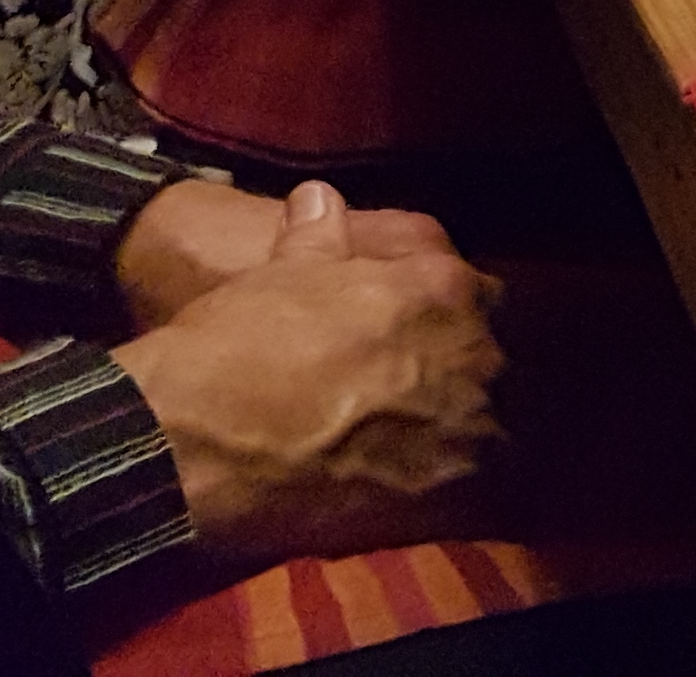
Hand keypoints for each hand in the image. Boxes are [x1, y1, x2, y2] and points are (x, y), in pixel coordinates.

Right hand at [109, 181, 501, 563]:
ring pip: (496, 430)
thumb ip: (319, 237)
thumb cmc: (241, 345)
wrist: (199, 444)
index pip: (481, 297)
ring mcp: (471, 428)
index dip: (449, 321)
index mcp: (445, 287)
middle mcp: (476, 352)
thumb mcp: (282, 273)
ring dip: (463, 438)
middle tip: (414, 403)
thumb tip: (319, 197)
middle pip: (493, 364)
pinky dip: (456, 496)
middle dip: (462, 380)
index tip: (419, 342)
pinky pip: (482, 496)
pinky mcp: (453, 499)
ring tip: (414, 454)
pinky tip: (415, 497)